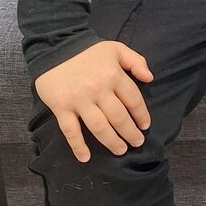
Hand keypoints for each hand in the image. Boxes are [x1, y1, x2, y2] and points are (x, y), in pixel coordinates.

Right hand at [33, 41, 153, 161]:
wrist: (54, 46)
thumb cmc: (88, 50)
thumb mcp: (116, 49)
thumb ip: (136, 61)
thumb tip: (150, 78)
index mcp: (113, 75)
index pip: (133, 100)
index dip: (141, 115)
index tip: (145, 125)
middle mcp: (98, 90)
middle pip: (118, 117)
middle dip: (130, 133)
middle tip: (137, 142)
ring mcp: (79, 100)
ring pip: (99, 127)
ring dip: (112, 141)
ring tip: (121, 150)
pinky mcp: (61, 107)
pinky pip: (71, 131)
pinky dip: (78, 146)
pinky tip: (86, 158)